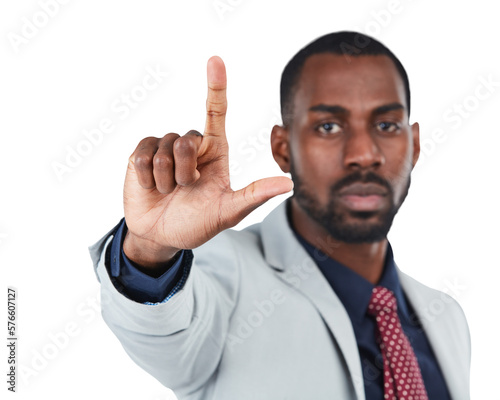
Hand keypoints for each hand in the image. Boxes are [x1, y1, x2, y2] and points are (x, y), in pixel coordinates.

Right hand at [122, 56, 292, 268]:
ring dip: (166, 179)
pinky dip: (147, 178)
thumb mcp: (229, 212)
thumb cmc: (198, 223)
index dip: (216, 86)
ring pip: (164, 149)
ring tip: (169, 191)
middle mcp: (190, 146)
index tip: (215, 60)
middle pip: (187, 139)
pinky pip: (143, 156)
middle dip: (185, 172)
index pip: (215, 112)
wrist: (162, 236)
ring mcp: (164, 149)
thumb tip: (289, 184)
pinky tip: (151, 188)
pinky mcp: (140, 155)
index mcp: (214, 151)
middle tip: (185, 189)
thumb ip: (255, 196)